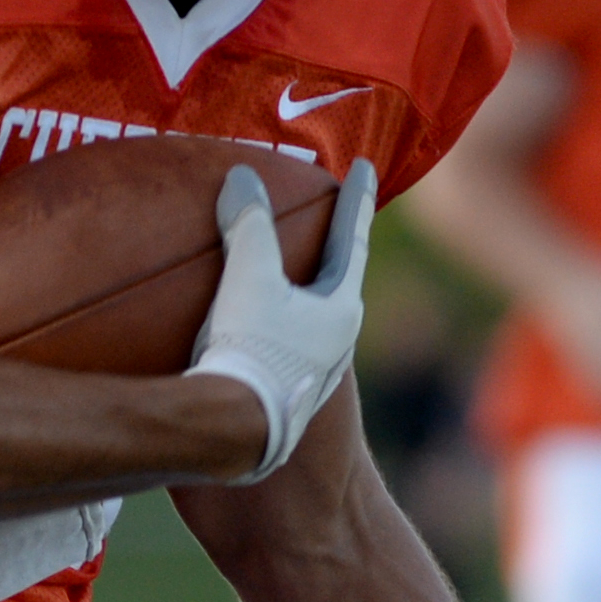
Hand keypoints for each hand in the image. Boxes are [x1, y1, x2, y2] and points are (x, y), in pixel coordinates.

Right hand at [188, 159, 372, 480]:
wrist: (237, 436)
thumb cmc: (255, 351)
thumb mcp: (250, 278)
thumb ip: (247, 225)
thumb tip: (242, 176)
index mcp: (339, 308)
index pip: (351, 238)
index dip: (353, 198)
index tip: (363, 165)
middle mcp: (333, 342)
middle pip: (335, 281)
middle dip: (329, 249)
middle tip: (325, 219)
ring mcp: (307, 374)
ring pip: (307, 318)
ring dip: (296, 292)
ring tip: (278, 272)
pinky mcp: (276, 398)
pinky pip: (276, 346)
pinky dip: (266, 325)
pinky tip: (242, 329)